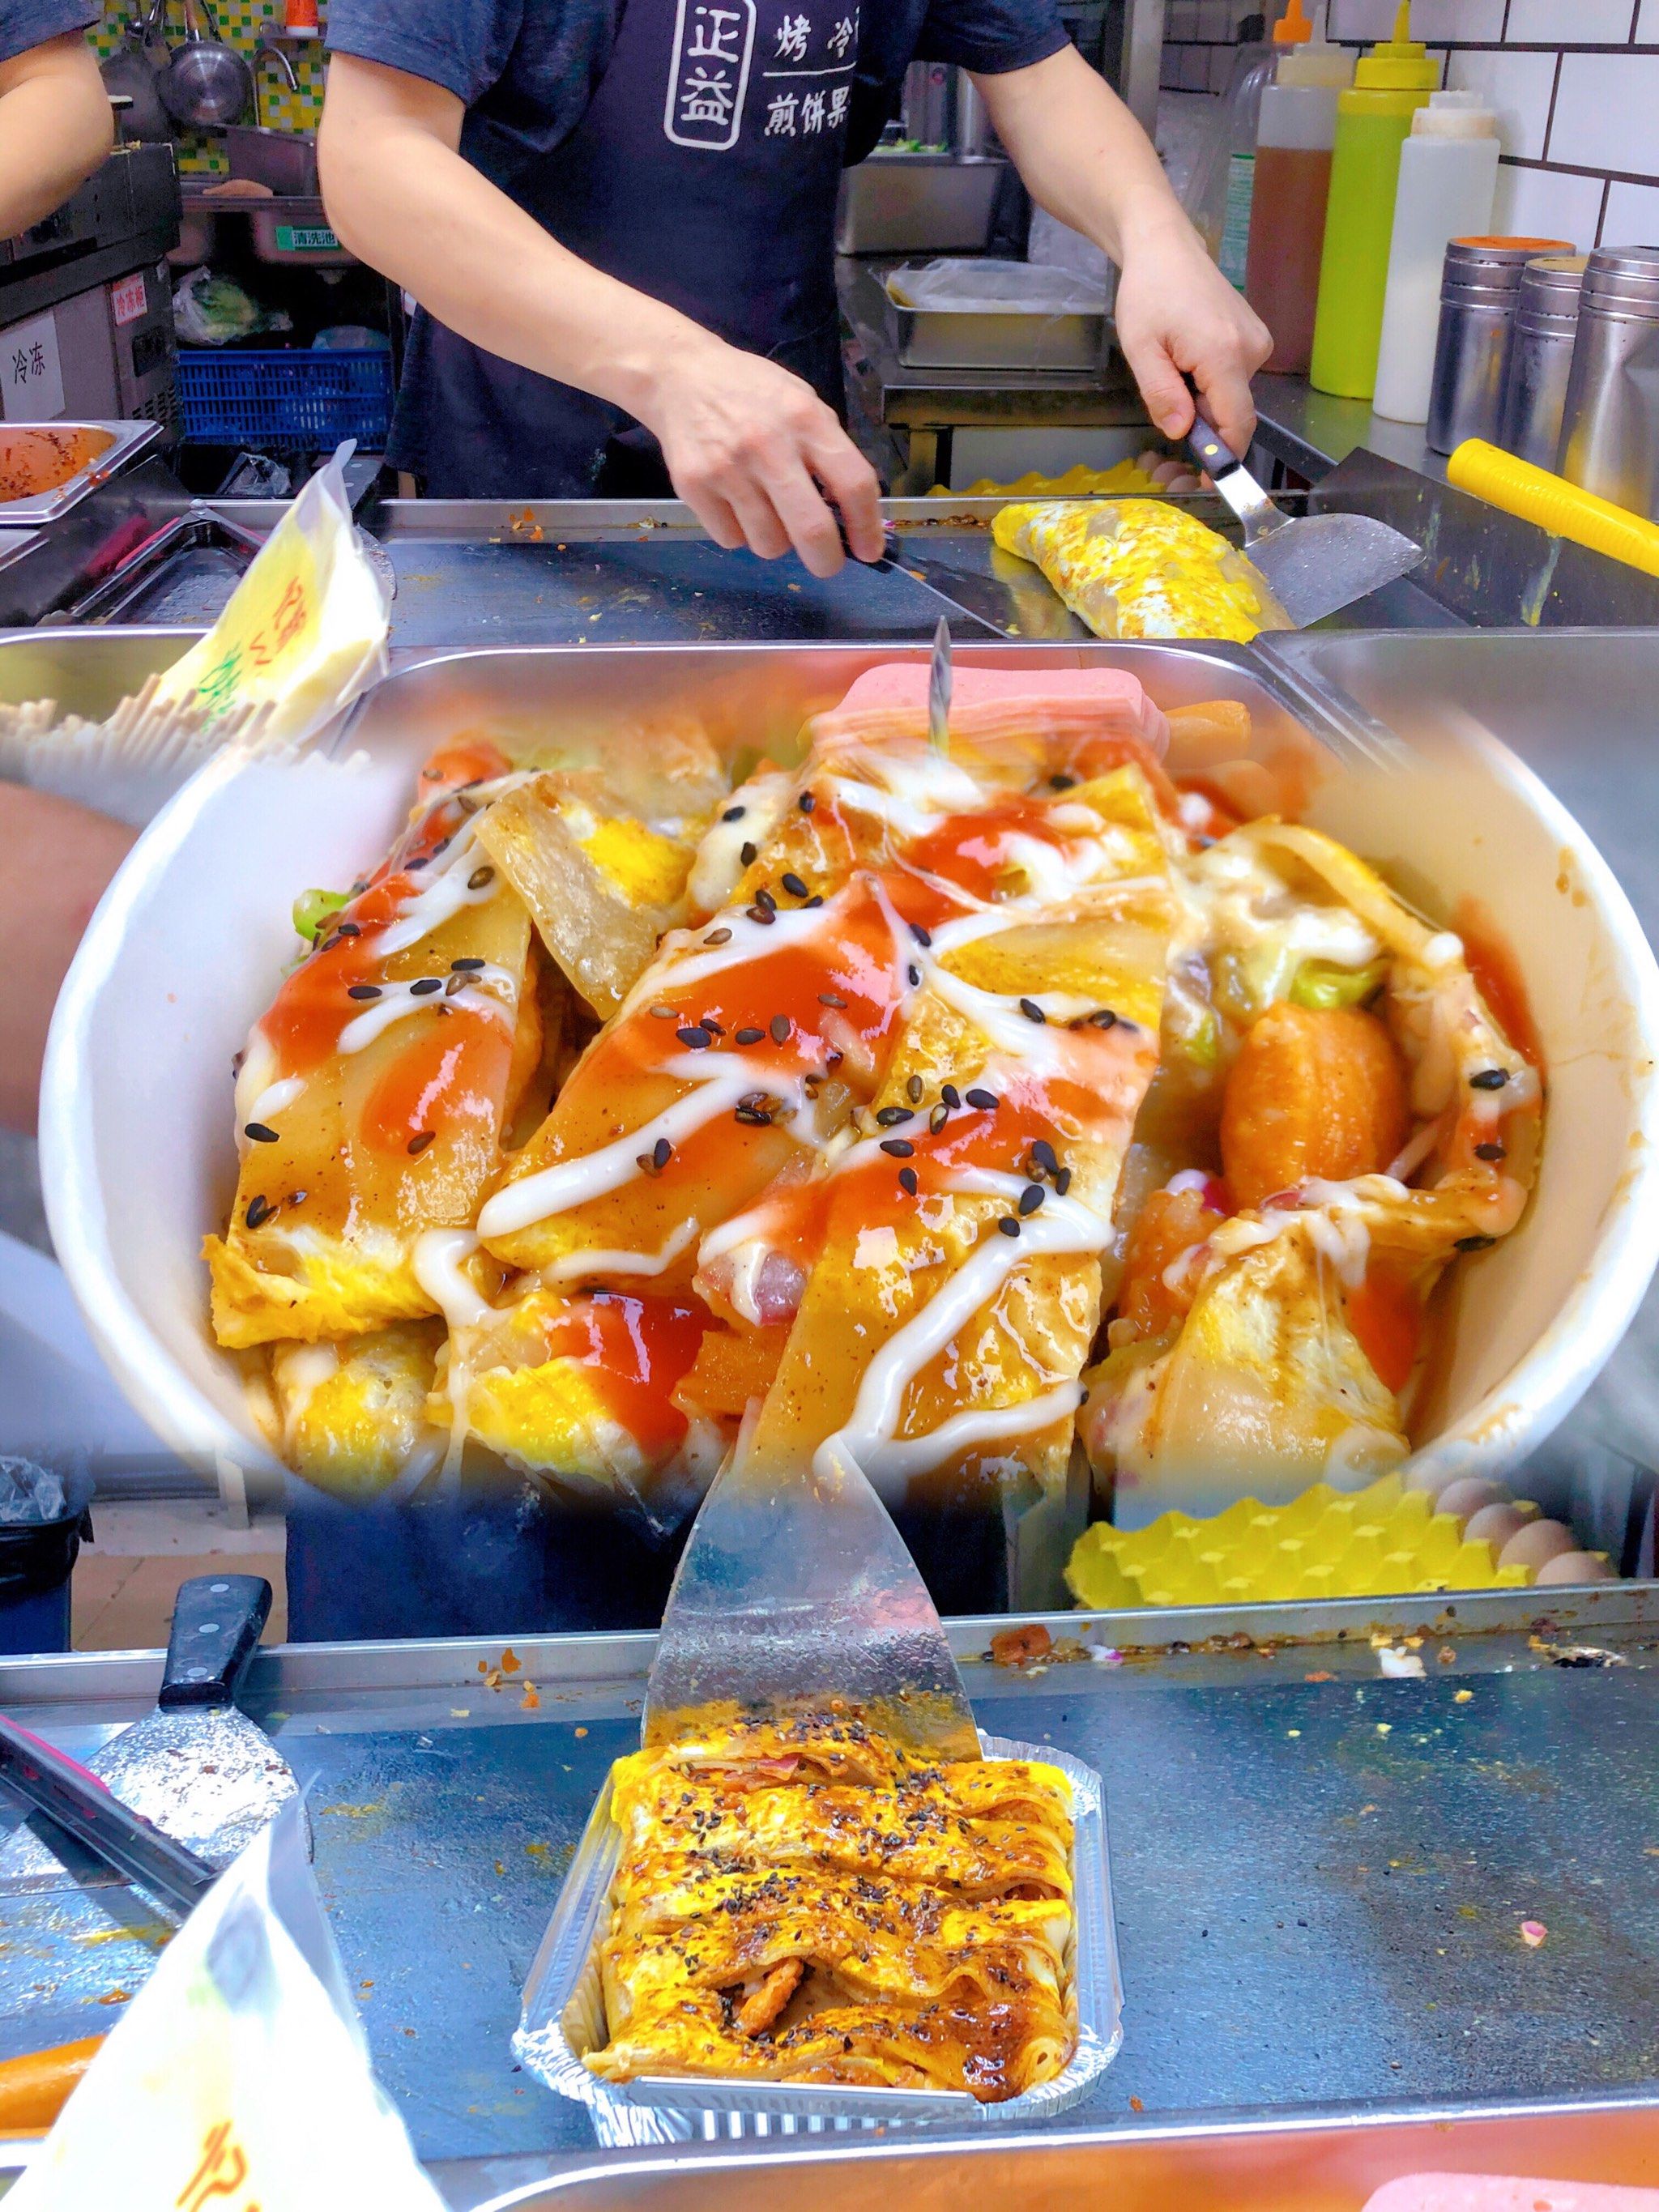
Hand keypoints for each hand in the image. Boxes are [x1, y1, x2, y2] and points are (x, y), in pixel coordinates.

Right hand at [639, 335, 884, 577]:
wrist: (680, 376)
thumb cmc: (751, 393)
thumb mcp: (801, 402)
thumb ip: (826, 450)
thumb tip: (849, 515)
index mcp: (805, 420)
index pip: (853, 484)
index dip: (867, 527)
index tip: (868, 550)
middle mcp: (768, 445)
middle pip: (811, 530)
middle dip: (827, 560)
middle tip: (826, 562)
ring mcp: (728, 468)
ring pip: (769, 544)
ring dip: (776, 540)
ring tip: (767, 510)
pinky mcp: (694, 486)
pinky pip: (732, 540)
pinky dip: (739, 533)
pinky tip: (734, 503)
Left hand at [1113, 220, 1270, 457]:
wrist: (1166, 248)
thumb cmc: (1149, 293)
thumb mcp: (1141, 348)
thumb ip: (1162, 394)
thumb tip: (1182, 432)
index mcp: (1224, 353)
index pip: (1237, 422)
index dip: (1224, 456)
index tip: (1207, 480)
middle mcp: (1251, 349)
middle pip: (1234, 414)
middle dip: (1205, 434)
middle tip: (1168, 439)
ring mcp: (1257, 343)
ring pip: (1233, 399)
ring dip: (1205, 408)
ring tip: (1172, 383)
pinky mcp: (1255, 340)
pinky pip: (1234, 381)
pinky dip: (1212, 389)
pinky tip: (1187, 371)